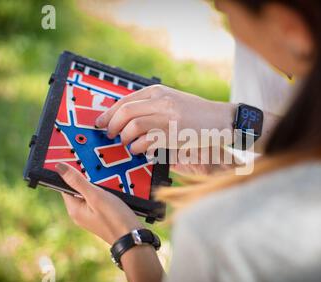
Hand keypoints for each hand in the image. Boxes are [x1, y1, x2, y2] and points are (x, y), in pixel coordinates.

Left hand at [55, 162, 142, 244]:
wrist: (133, 237)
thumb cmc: (115, 219)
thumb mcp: (96, 196)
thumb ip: (78, 182)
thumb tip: (60, 168)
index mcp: (74, 210)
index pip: (65, 186)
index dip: (72, 174)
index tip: (82, 164)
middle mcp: (80, 214)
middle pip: (79, 189)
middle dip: (89, 179)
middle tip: (101, 173)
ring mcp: (91, 216)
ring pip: (91, 194)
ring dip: (100, 186)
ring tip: (111, 183)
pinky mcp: (102, 216)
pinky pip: (100, 200)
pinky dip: (107, 193)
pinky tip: (116, 191)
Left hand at [95, 84, 235, 153]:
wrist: (221, 119)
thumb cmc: (196, 113)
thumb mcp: (172, 101)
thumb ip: (151, 105)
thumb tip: (125, 118)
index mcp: (158, 91)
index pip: (125, 100)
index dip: (108, 113)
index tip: (100, 123)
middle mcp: (161, 100)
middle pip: (125, 113)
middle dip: (112, 126)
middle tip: (110, 135)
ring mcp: (167, 116)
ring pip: (133, 126)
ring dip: (124, 138)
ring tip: (126, 144)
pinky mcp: (173, 133)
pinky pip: (147, 141)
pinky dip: (138, 148)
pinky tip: (140, 150)